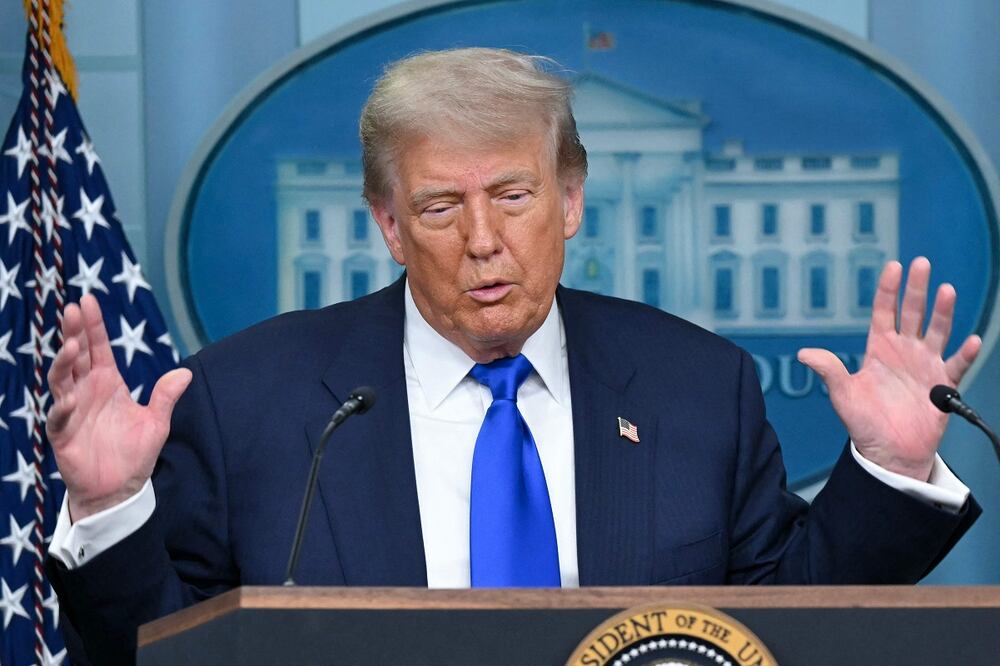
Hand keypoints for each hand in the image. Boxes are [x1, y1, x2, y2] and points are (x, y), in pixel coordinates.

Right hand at [46, 294, 191, 520]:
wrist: (119, 489)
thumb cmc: (134, 454)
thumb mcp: (156, 423)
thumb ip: (166, 397)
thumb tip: (185, 373)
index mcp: (108, 383)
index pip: (98, 348)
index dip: (93, 325)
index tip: (88, 300)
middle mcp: (87, 391)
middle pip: (77, 356)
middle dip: (74, 332)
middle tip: (73, 310)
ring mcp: (72, 411)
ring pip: (62, 380)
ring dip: (65, 363)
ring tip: (73, 346)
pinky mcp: (63, 434)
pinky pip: (59, 417)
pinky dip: (64, 407)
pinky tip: (71, 398)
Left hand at [798, 258, 980, 480]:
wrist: (889, 452)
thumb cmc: (864, 423)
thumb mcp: (843, 395)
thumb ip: (829, 371)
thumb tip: (804, 354)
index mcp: (879, 349)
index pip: (884, 312)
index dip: (888, 290)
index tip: (893, 266)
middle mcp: (904, 351)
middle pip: (913, 313)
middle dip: (917, 288)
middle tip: (921, 263)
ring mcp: (925, 365)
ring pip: (937, 331)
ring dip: (943, 313)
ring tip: (947, 291)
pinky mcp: (942, 386)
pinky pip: (956, 366)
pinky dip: (965, 354)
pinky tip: (971, 341)